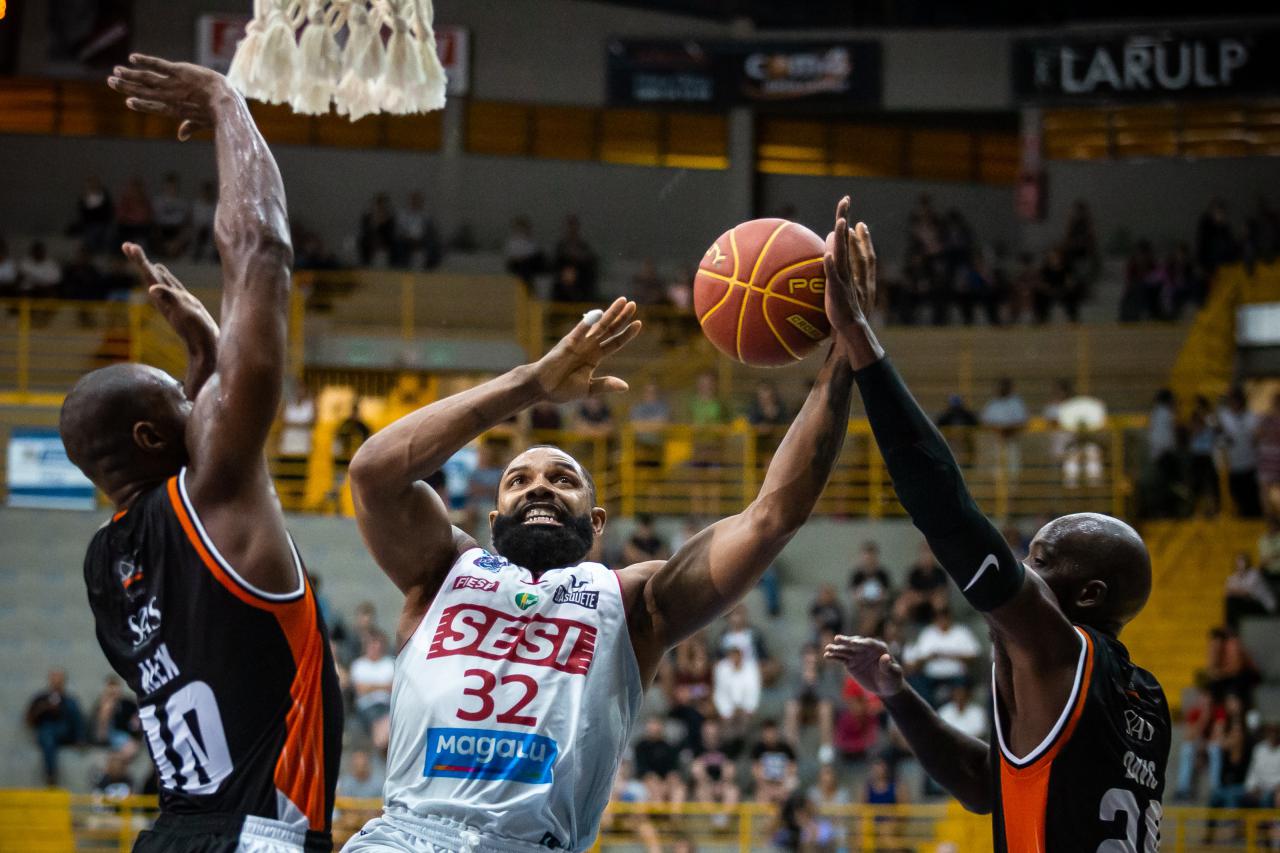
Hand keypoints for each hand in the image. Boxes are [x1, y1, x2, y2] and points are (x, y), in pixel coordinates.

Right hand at [108, 54, 233, 140]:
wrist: (225, 102)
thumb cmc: (218, 113)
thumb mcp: (202, 122)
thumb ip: (190, 127)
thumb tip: (181, 136)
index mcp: (174, 111)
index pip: (152, 107)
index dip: (140, 105)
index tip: (128, 102)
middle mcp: (169, 98)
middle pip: (143, 92)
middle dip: (126, 87)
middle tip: (111, 82)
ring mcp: (173, 85)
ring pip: (146, 78)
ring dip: (129, 75)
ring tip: (115, 71)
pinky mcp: (179, 72)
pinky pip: (158, 64)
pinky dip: (144, 61)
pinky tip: (132, 58)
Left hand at [123, 242, 218, 352]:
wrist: (207, 349)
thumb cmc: (198, 332)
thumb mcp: (185, 314)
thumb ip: (170, 300)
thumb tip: (152, 288)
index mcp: (165, 298)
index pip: (149, 275)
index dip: (140, 261)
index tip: (129, 246)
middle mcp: (167, 299)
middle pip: (150, 276)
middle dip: (140, 261)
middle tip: (128, 246)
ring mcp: (175, 302)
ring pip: (160, 281)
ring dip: (150, 268)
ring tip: (142, 258)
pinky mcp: (184, 305)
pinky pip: (171, 286)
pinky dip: (165, 277)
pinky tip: (163, 274)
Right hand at [531, 297, 640, 403]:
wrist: (541, 389)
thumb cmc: (561, 389)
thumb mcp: (588, 389)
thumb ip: (605, 385)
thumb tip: (625, 386)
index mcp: (594, 357)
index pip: (614, 342)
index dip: (627, 334)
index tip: (639, 323)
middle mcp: (589, 347)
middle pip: (609, 329)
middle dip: (621, 317)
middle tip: (633, 304)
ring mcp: (578, 343)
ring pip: (598, 325)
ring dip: (610, 313)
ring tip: (622, 301)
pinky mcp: (567, 344)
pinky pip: (579, 332)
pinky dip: (587, 324)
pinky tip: (598, 314)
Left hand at [822, 196, 876, 334]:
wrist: (851, 330)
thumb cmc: (843, 310)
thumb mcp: (840, 289)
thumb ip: (836, 271)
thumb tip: (829, 255)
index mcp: (854, 270)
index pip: (856, 245)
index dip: (856, 230)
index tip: (856, 217)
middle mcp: (852, 271)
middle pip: (850, 241)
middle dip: (846, 220)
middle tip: (845, 200)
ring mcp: (846, 280)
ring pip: (844, 255)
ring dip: (842, 238)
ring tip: (840, 222)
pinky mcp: (838, 292)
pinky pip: (834, 277)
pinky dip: (831, 266)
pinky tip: (827, 255)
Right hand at [824, 635, 904, 697]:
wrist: (885, 688)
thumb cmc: (892, 679)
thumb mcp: (893, 674)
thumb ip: (888, 666)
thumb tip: (885, 657)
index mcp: (879, 648)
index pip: (869, 643)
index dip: (861, 642)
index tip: (853, 642)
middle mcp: (866, 649)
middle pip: (855, 644)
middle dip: (846, 641)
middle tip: (837, 639)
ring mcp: (857, 655)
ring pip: (846, 650)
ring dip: (837, 649)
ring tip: (828, 648)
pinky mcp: (850, 662)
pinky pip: (841, 658)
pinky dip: (834, 657)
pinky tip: (827, 656)